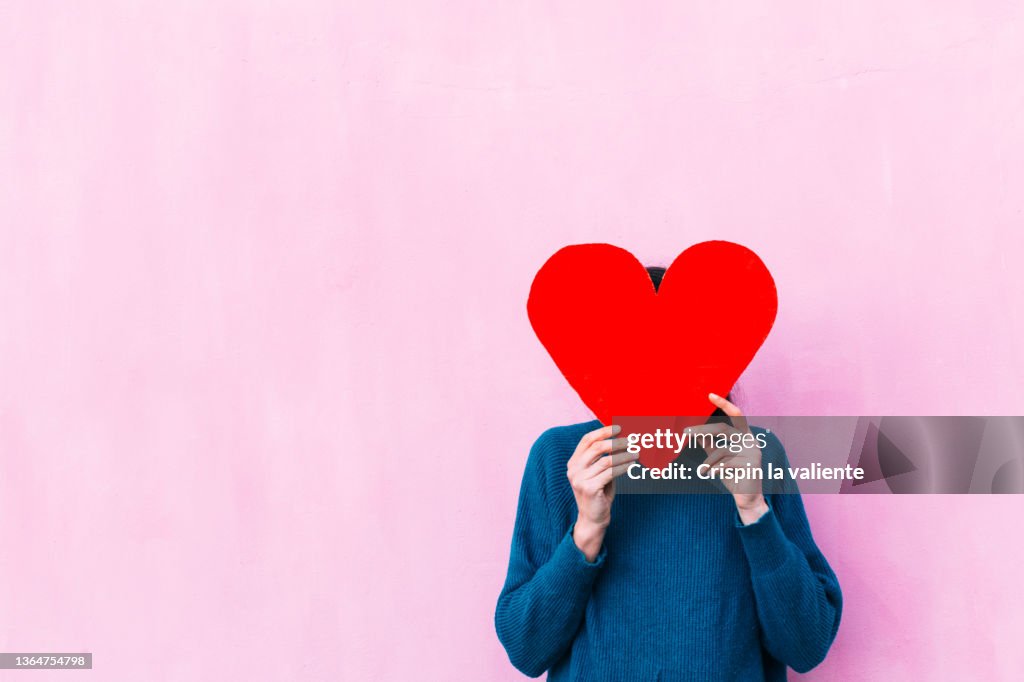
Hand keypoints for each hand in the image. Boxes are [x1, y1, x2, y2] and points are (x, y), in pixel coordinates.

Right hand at [566, 424, 637, 559]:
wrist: (593, 519)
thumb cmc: (600, 493)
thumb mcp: (600, 472)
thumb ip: (605, 458)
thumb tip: (622, 440)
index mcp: (573, 462)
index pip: (586, 440)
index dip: (602, 431)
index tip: (618, 427)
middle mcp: (573, 469)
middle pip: (596, 447)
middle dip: (615, 441)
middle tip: (631, 440)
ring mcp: (579, 479)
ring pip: (606, 460)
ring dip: (623, 455)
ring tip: (636, 453)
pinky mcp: (589, 488)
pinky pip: (610, 473)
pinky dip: (623, 467)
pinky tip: (631, 465)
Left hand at [691, 393, 768, 524]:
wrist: (746, 498)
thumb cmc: (731, 474)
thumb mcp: (717, 457)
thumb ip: (709, 443)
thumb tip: (695, 430)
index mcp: (744, 436)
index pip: (736, 415)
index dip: (724, 404)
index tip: (710, 395)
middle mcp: (751, 441)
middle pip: (723, 429)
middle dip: (702, 430)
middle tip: (685, 432)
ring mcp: (754, 453)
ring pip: (722, 451)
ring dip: (708, 462)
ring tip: (702, 471)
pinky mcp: (753, 466)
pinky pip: (726, 464)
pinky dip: (715, 470)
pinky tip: (713, 476)